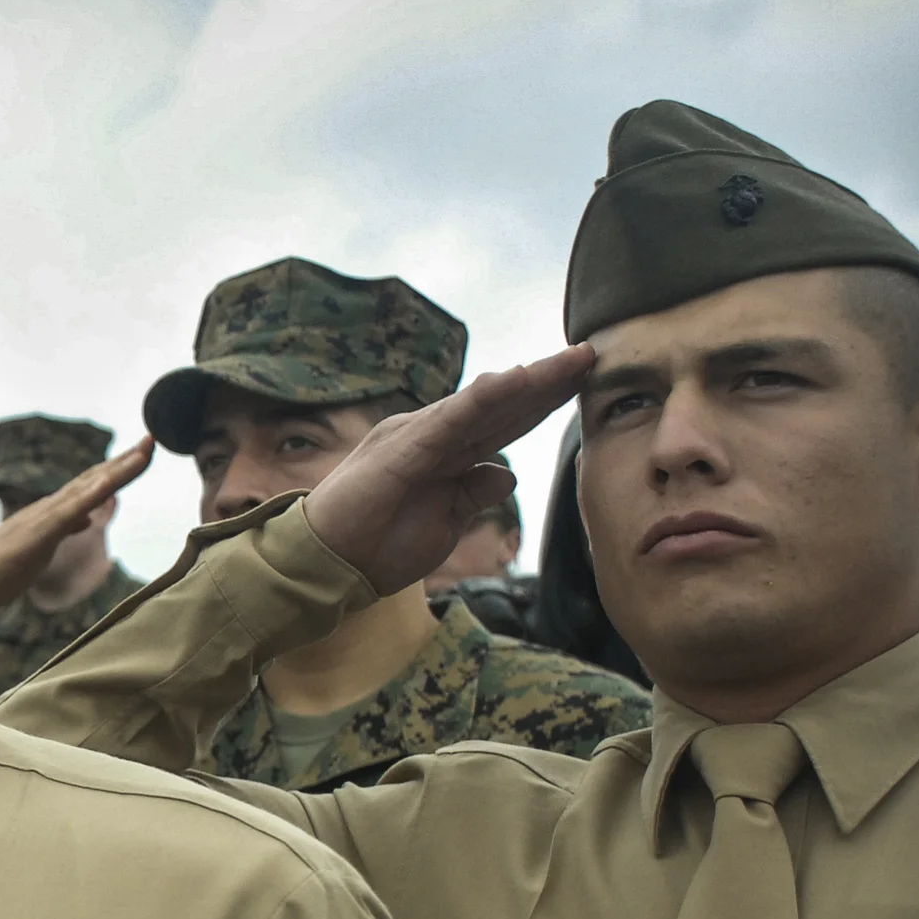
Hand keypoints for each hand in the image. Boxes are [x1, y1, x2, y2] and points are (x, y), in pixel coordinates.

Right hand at [0, 440, 154, 617]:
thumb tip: (85, 518)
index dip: (116, 471)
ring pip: (86, 490)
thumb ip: (59, 531)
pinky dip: (89, 495)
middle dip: (124, 462)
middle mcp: (46, 511)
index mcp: (48, 517)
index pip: (88, 489)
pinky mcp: (32, 538)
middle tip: (152, 440)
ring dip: (117, 470)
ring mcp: (39, 522)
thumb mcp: (36, 552)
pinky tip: (109, 482)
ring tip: (144, 450)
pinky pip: (66, 513)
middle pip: (92, 481)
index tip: (142, 454)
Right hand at [302, 347, 592, 592]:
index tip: (585, 381)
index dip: (543, 402)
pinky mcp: (401, 448)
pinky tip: (517, 380)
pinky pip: (452, 420)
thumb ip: (472, 495)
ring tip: (568, 361)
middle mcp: (432, 435)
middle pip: (501, 406)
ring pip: (483, 404)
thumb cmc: (378, 546)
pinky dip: (485, 400)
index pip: (502, 423)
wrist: (327, 564)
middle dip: (548, 382)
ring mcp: (416, 437)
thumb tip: (505, 476)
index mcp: (443, 454)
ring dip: (527, 382)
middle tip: (591, 354)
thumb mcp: (443, 524)